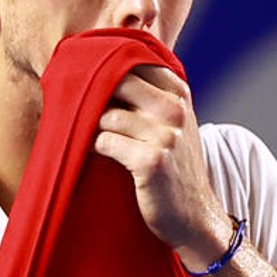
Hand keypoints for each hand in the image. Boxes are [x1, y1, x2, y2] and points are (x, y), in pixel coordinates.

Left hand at [93, 64, 231, 267]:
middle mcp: (175, 109)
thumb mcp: (174, 122)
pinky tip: (104, 156)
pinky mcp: (151, 161)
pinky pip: (106, 142)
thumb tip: (101, 67)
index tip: (89, 80)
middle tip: (81, 111)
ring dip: (94, 129)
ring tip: (98, 140)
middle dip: (94, 95)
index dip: (106, 68)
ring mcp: (166, 135)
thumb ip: (149, 94)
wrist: (195, 215)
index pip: (134, 61)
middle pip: (117, 81)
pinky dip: (97, 148)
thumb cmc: (174, 168)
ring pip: (107, 115)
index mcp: (178, 93)